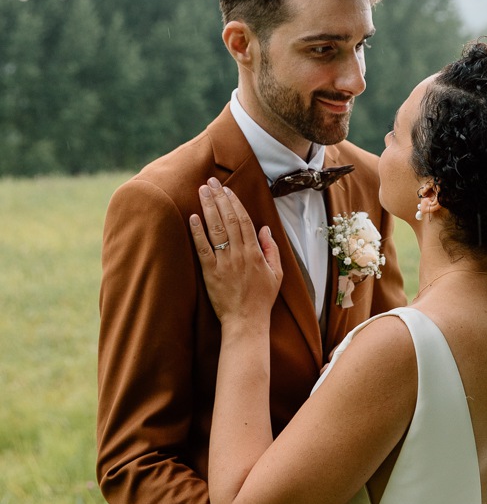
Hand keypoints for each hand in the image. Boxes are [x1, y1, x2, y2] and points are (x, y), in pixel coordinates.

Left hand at [189, 179, 281, 323]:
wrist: (246, 321)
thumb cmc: (262, 299)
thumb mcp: (276, 274)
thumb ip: (272, 250)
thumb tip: (265, 229)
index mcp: (255, 253)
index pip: (244, 221)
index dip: (234, 203)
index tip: (227, 189)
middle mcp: (239, 254)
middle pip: (228, 220)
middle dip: (219, 198)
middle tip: (211, 181)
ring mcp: (224, 263)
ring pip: (215, 230)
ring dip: (208, 208)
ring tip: (202, 191)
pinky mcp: (210, 272)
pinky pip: (203, 249)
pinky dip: (198, 232)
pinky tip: (193, 217)